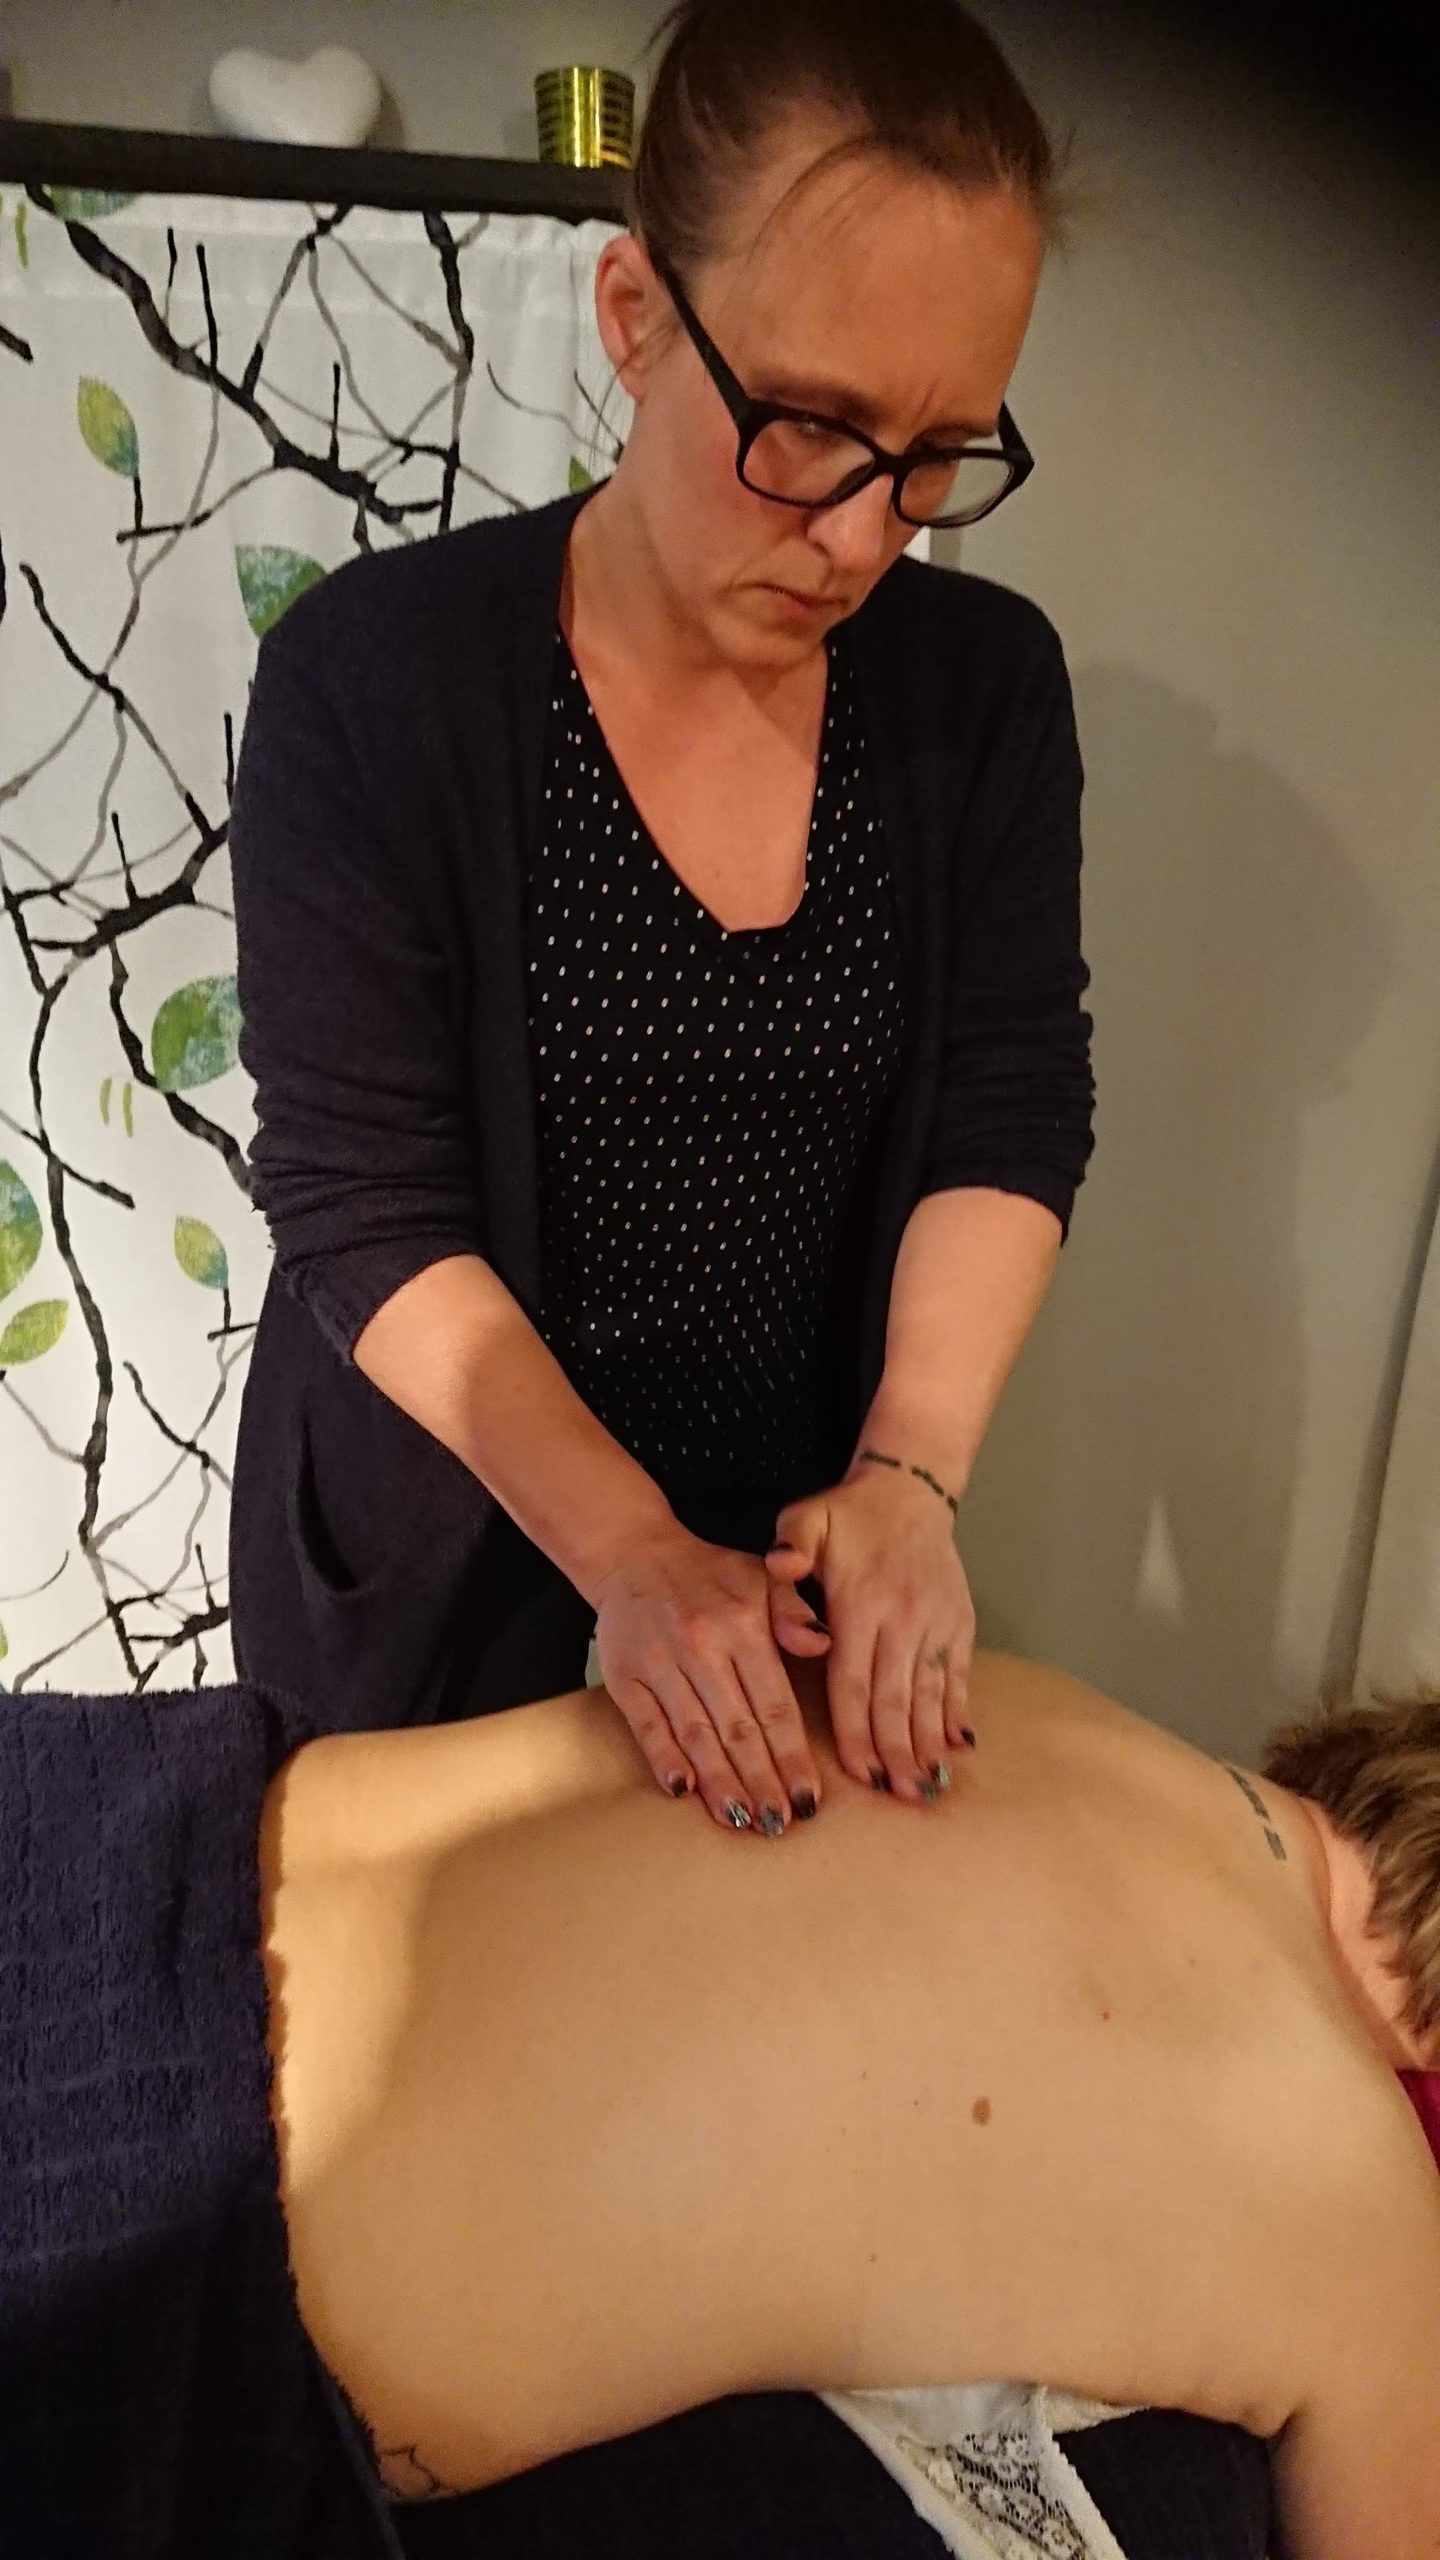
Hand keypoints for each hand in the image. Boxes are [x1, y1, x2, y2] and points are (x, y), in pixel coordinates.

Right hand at [590, 1523, 829, 1833]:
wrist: (634, 1555)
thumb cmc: (710, 1575)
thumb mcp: (762, 1576)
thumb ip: (794, 1611)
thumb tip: (821, 1643)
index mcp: (744, 1626)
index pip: (775, 1705)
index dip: (792, 1756)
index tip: (807, 1798)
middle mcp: (703, 1647)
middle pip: (738, 1729)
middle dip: (761, 1782)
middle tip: (779, 1824)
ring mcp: (661, 1664)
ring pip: (696, 1734)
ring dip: (719, 1782)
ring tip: (742, 1820)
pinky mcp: (625, 1677)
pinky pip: (647, 1725)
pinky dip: (664, 1758)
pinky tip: (683, 1790)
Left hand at [764, 1464, 975, 1802]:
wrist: (909, 1491)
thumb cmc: (847, 1515)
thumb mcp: (806, 1518)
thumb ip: (789, 1547)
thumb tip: (778, 1567)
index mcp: (860, 1604)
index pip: (854, 1681)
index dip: (856, 1731)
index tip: (857, 1773)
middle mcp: (902, 1619)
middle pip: (895, 1699)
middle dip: (895, 1752)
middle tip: (896, 1796)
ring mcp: (935, 1624)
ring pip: (930, 1694)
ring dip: (927, 1743)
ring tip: (926, 1786)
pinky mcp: (959, 1624)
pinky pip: (958, 1676)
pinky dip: (957, 1713)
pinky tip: (957, 1747)